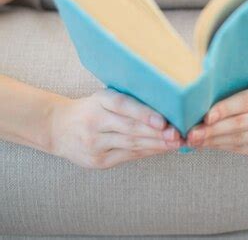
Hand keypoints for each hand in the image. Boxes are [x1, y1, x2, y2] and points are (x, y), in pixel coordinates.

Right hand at [48, 88, 185, 168]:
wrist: (58, 128)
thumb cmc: (91, 108)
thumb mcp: (102, 97)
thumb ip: (126, 98)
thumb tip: (164, 100)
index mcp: (99, 100)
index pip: (122, 105)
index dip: (143, 113)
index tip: (163, 121)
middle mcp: (95, 121)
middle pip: (130, 128)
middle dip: (157, 133)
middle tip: (178, 134)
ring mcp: (94, 143)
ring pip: (130, 144)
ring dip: (156, 144)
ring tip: (175, 143)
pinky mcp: (96, 161)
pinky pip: (127, 156)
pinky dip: (146, 152)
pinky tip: (160, 150)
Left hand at [185, 82, 247, 164]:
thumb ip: (246, 96)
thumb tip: (209, 103)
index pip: (245, 102)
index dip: (224, 109)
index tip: (205, 116)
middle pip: (239, 124)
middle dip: (212, 130)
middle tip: (191, 133)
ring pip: (240, 140)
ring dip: (214, 141)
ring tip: (195, 141)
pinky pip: (245, 150)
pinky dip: (225, 148)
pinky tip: (211, 146)